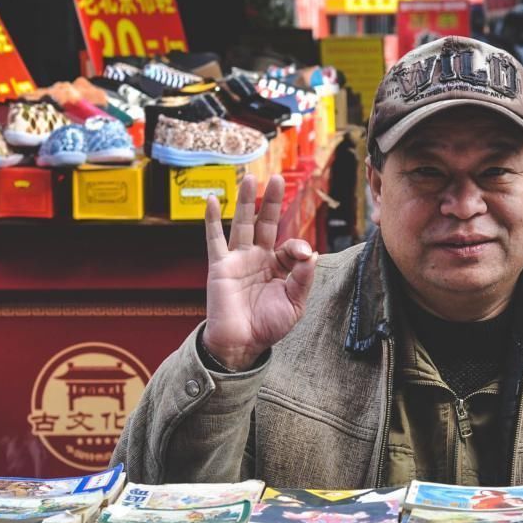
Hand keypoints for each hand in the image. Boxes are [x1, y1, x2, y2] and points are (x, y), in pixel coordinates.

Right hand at [201, 174, 316, 371]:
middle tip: (277, 178)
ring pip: (241, 224)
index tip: (302, 256)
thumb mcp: (295, 303)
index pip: (290, 246)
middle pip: (266, 223)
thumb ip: (303, 277)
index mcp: (279, 267)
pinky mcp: (220, 266)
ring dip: (244, 201)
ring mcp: (238, 260)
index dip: (298, 248)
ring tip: (248, 178)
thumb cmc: (268, 326)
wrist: (242, 344)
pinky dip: (210, 219)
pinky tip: (210, 199)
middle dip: (272, 202)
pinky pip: (214, 239)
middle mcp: (259, 258)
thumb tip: (311, 252)